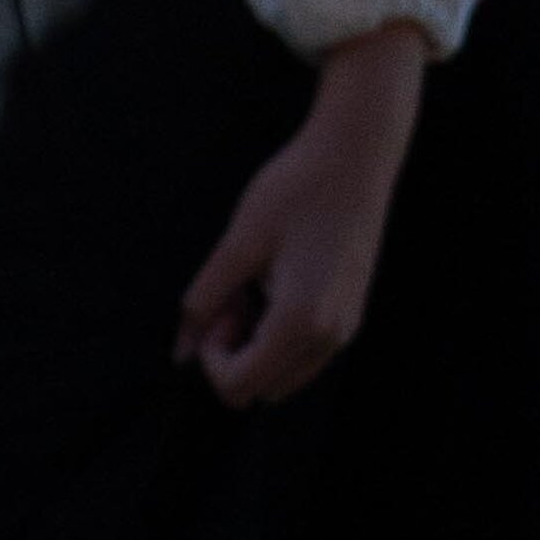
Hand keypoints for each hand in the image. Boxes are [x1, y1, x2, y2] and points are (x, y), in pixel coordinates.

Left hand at [178, 25, 426, 407]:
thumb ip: (203, 302)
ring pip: (284, 373)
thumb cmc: (298, 188)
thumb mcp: (239, 241)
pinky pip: (306, 352)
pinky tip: (278, 281)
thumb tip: (181, 353)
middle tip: (235, 293)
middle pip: (261, 388)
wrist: (358, 150)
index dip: (211, 356)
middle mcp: (330, 336)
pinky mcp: (352, 310)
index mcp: (300, 322)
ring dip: (258, 345)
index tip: (218, 304)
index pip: (238, 387)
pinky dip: (281, 334)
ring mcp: (346, 326)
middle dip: (235, 352)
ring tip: (257, 285)